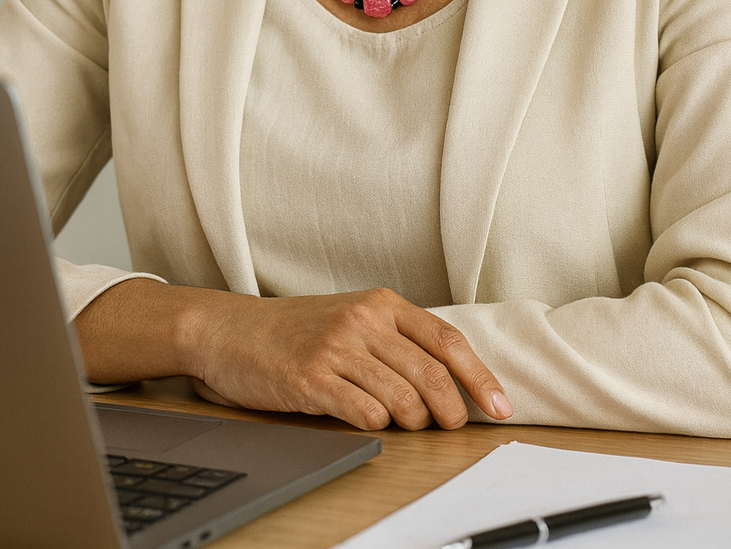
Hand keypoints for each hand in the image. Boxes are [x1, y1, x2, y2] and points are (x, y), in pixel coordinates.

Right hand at [185, 287, 513, 430]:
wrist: (231, 331)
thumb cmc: (297, 330)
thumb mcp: (352, 319)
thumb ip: (395, 339)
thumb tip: (450, 382)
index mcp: (381, 302)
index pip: (446, 339)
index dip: (479, 376)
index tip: (500, 405)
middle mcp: (363, 320)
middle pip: (431, 374)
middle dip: (452, 411)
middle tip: (451, 428)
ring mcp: (337, 348)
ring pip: (403, 398)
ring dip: (413, 422)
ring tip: (404, 422)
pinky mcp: (312, 379)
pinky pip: (364, 412)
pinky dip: (376, 424)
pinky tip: (367, 418)